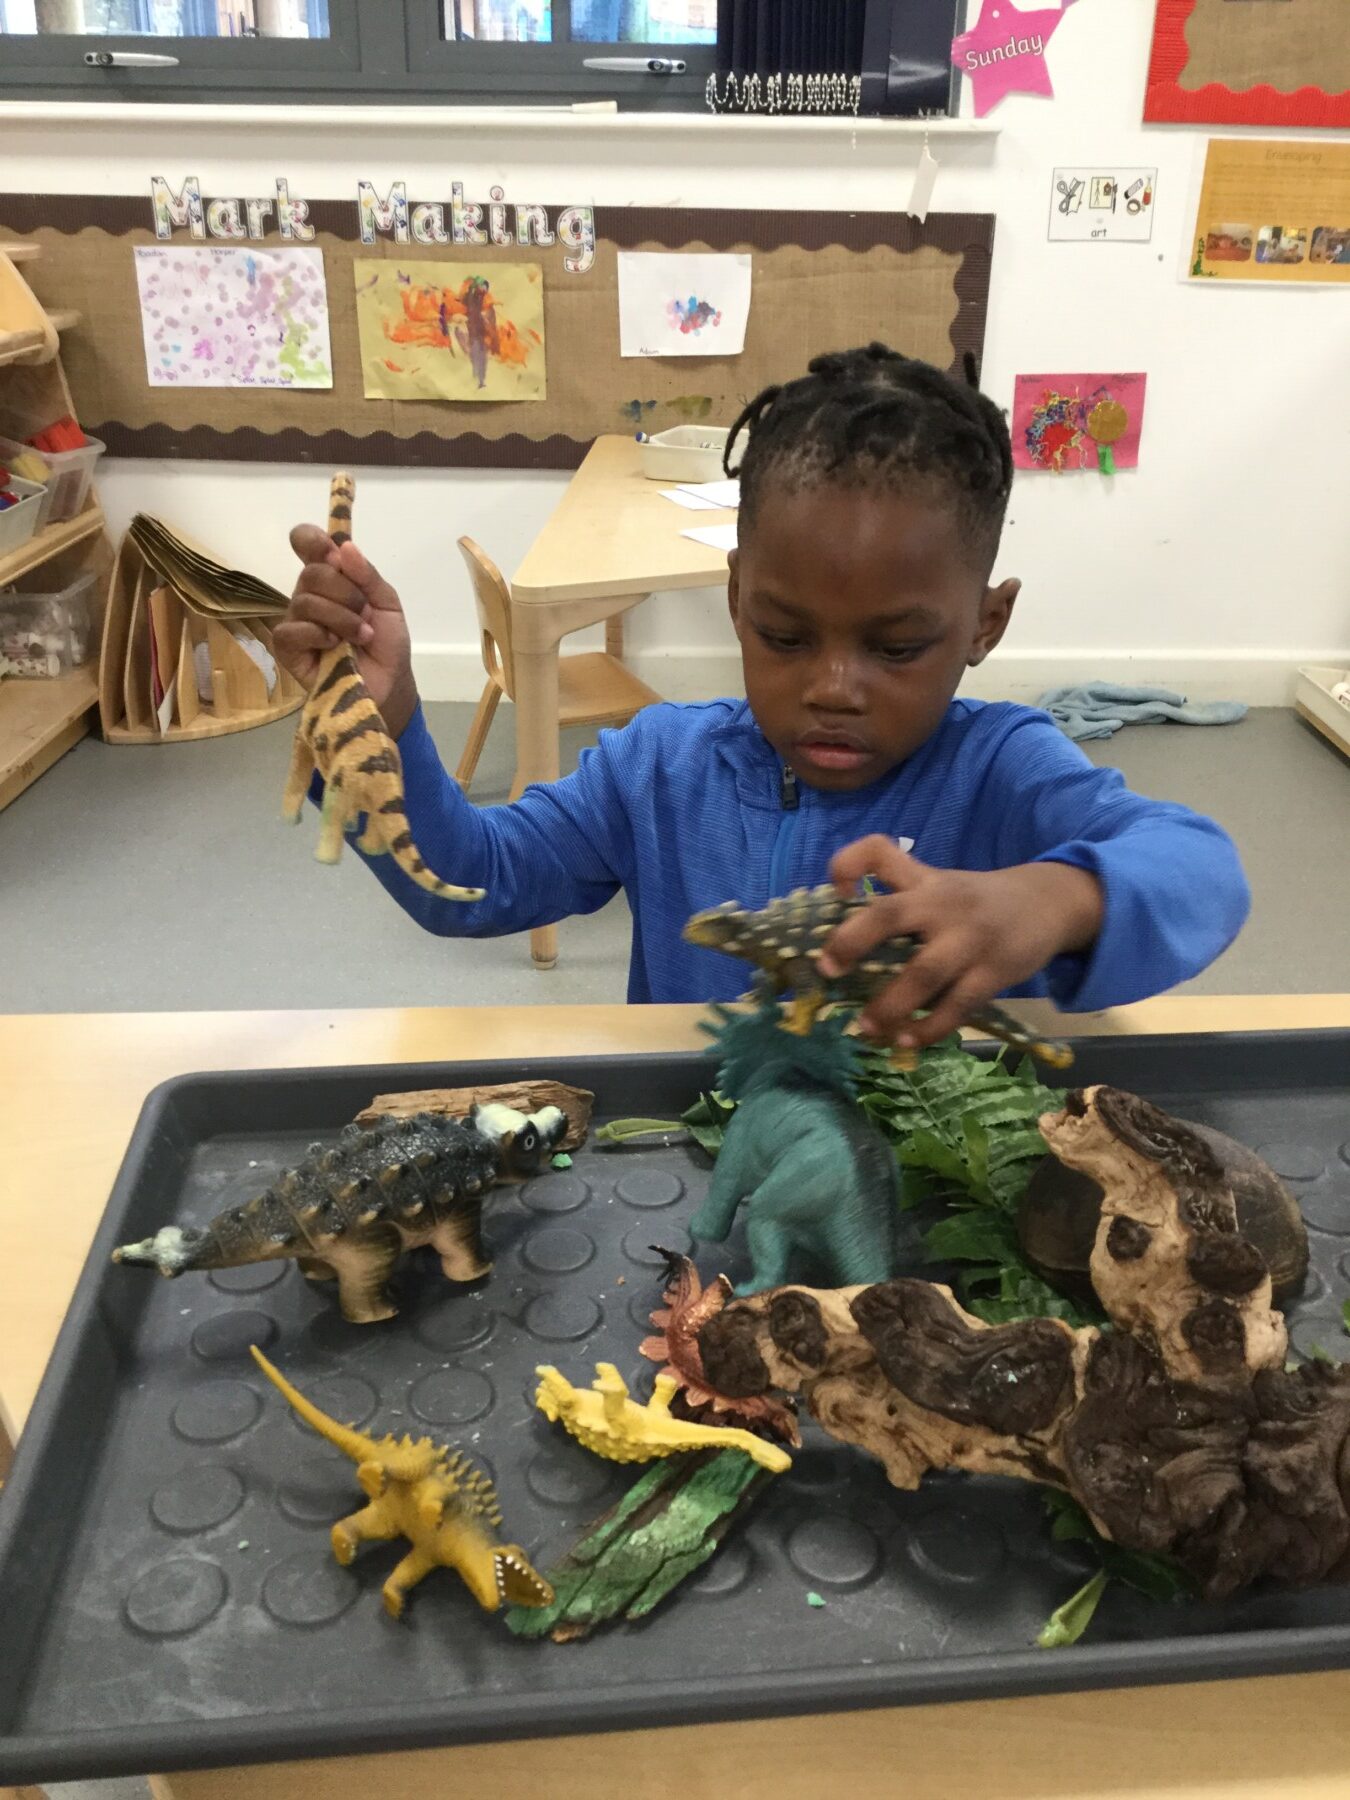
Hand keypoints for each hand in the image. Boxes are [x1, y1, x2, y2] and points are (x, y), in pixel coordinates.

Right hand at [274, 524, 418, 737]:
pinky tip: (335, 646)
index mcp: (330, 578)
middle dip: (346, 592)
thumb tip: (344, 546)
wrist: (390, 685)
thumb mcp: (387, 604)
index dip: (312, 540)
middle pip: (311, 572)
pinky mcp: (288, 649)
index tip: (333, 555)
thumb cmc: (387, 644)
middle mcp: (308, 594)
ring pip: (305, 600)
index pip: (306, 543)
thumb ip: (367, 575)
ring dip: (341, 617)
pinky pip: (292, 629)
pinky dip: (318, 634)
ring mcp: (296, 621)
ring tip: (361, 636)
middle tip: (365, 614)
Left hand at [818, 835, 1103, 1051]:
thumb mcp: (936, 881)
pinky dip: (931, 1026)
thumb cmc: (974, 900)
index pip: (880, 853)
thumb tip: (838, 910)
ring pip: (924, 972)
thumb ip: (893, 887)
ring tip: (866, 1028)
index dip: (849, 865)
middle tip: (828, 971)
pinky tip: (907, 1041)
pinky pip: (958, 1005)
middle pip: (890, 915)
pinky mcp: (994, 972)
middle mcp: (942, 904)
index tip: (834, 892)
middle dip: (853, 941)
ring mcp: (970, 938)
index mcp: (922, 881)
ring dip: (891, 1004)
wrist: (1047, 904)